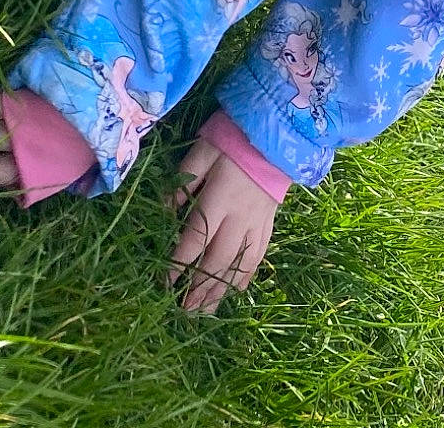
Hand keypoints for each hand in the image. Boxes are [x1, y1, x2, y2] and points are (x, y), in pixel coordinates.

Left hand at [167, 138, 278, 313]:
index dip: (180, 262)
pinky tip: (236, 292)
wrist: (277, 134)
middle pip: (219, 259)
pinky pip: (258, 257)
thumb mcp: (202, 150)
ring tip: (206, 311)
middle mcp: (240, 217)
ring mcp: (257, 223)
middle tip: (184, 310)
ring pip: (239, 264)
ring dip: (221, 290)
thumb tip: (166, 208)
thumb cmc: (234, 139)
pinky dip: (246, 277)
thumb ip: (184, 179)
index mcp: (220, 198)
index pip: (196, 238)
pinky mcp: (269, 223)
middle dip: (200, 287)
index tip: (165, 282)